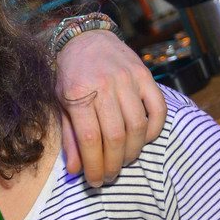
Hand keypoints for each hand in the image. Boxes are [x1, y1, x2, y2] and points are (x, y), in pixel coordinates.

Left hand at [54, 30, 166, 186]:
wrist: (85, 38)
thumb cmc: (69, 76)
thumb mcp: (61, 105)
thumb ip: (69, 138)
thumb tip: (75, 170)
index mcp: (78, 95)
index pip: (91, 140)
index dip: (95, 165)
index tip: (95, 181)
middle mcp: (104, 87)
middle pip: (116, 136)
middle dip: (114, 164)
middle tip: (110, 176)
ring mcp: (127, 80)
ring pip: (138, 126)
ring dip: (134, 151)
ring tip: (125, 161)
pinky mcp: (145, 75)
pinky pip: (157, 109)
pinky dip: (154, 129)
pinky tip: (144, 140)